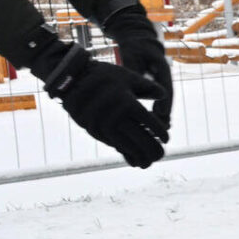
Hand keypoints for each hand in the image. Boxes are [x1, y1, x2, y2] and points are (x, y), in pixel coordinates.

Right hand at [31, 40, 169, 167]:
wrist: (71, 79)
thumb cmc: (105, 76)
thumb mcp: (128, 77)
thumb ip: (148, 87)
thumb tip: (164, 96)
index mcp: (127, 101)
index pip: (149, 123)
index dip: (160, 133)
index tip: (166, 139)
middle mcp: (115, 115)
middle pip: (140, 138)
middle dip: (152, 149)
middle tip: (161, 156)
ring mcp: (102, 124)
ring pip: (125, 145)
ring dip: (138, 155)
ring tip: (149, 161)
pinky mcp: (93, 130)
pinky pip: (112, 144)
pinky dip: (124, 151)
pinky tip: (132, 156)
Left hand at [104, 7, 172, 122]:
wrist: (138, 42)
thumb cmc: (134, 46)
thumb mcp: (132, 53)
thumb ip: (133, 66)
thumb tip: (132, 80)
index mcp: (161, 66)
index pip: (165, 84)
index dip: (165, 99)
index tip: (162, 112)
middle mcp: (165, 76)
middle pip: (168, 96)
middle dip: (167, 112)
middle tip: (164, 127)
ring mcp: (162, 82)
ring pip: (165, 101)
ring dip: (164, 115)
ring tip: (162, 130)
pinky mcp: (156, 87)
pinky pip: (159, 101)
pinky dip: (157, 112)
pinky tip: (154, 124)